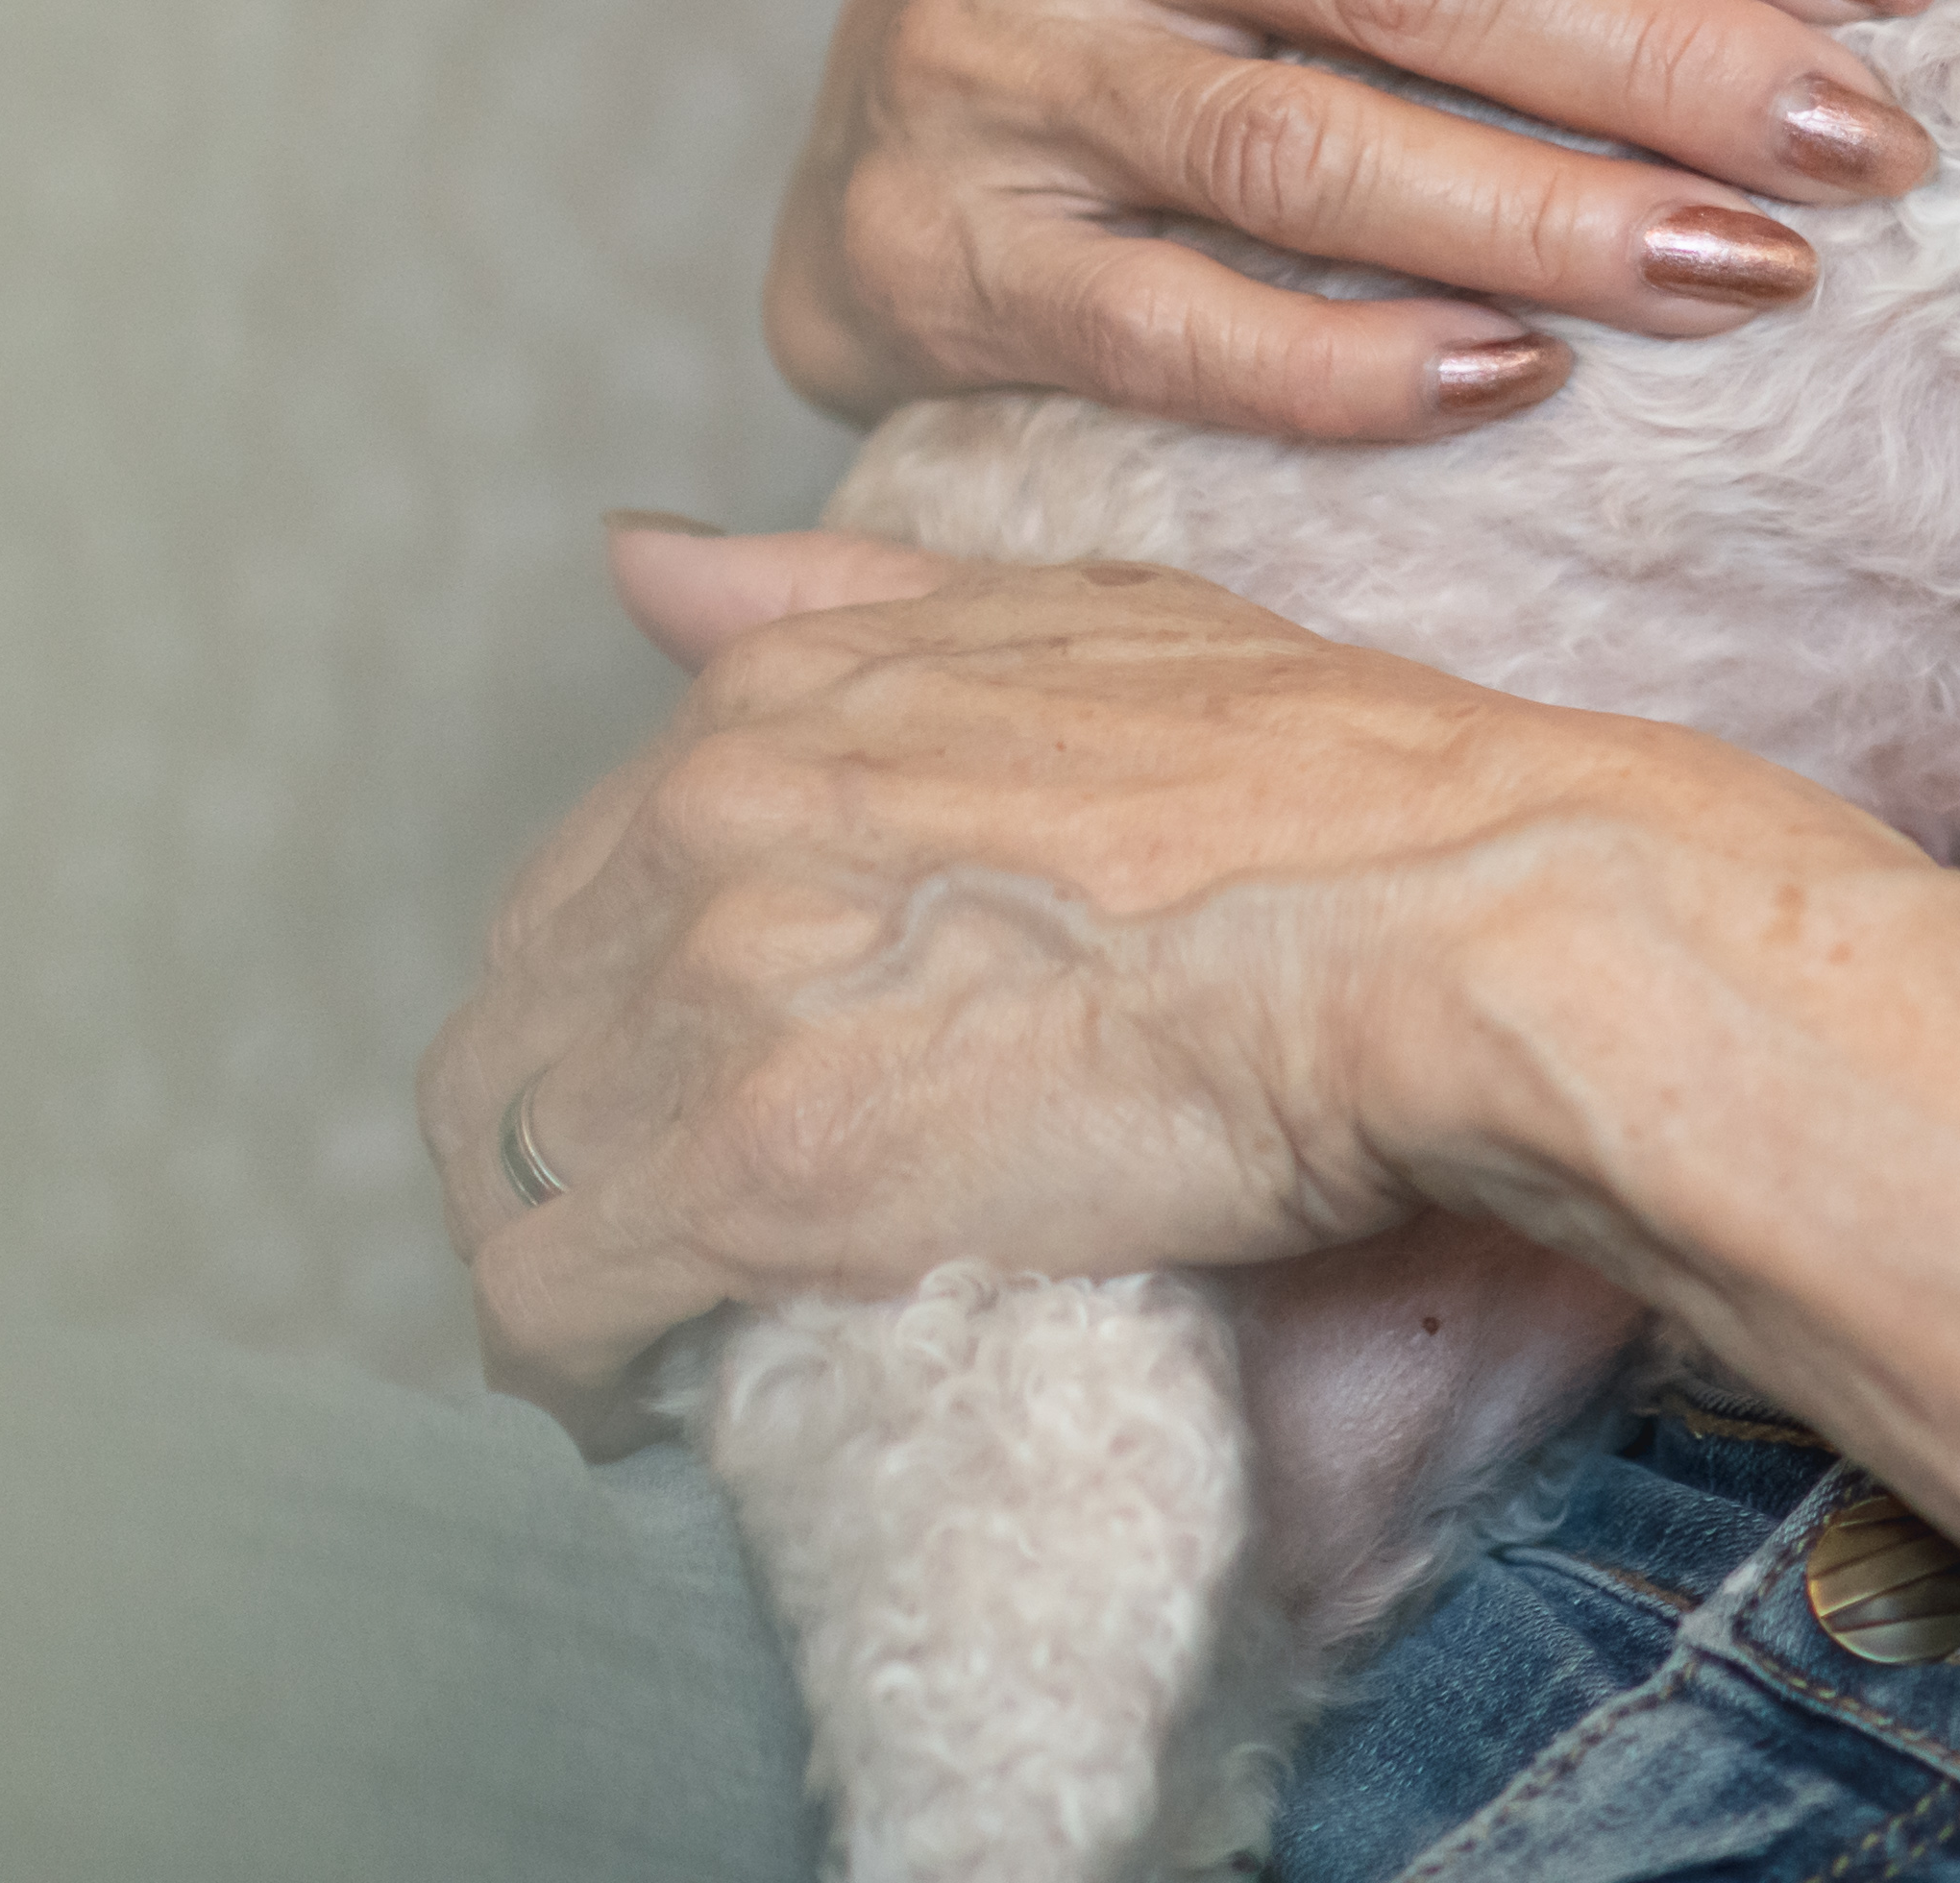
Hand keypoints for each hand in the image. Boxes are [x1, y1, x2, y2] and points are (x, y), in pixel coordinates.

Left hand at [424, 535, 1893, 1422]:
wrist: (1450, 914)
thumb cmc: (1333, 781)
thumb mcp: (1089, 619)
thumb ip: (854, 599)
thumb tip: (642, 560)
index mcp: (779, 699)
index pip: (577, 885)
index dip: (619, 1010)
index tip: (697, 1095)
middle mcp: (708, 823)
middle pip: (515, 1031)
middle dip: (567, 1142)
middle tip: (672, 1237)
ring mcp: (722, 993)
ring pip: (508, 1171)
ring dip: (573, 1255)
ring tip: (667, 1332)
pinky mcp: (758, 1172)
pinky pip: (557, 1304)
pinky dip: (587, 1366)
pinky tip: (660, 1399)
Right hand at [771, 0, 1940, 443]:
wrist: (877, 135)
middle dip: (1674, 64)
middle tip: (1868, 146)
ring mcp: (982, 61)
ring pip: (1311, 152)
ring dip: (1560, 224)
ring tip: (1756, 271)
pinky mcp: (933, 254)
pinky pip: (1174, 331)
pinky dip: (1358, 367)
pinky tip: (1524, 380)